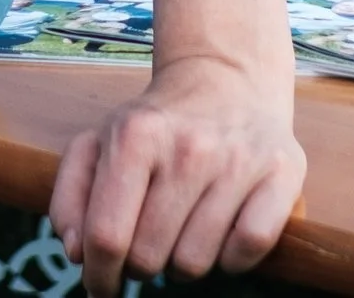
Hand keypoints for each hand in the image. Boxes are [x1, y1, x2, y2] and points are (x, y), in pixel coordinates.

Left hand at [51, 52, 304, 286]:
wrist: (227, 77)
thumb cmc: (157, 124)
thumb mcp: (102, 140)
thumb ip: (71, 194)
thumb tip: (76, 250)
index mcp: (136, 134)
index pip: (106, 236)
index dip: (98, 274)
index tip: (101, 284)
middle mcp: (188, 146)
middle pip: (148, 258)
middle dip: (141, 264)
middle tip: (149, 240)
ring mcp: (238, 160)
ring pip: (195, 263)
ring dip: (183, 261)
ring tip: (184, 228)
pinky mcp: (282, 174)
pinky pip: (247, 252)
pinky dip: (232, 257)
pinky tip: (223, 229)